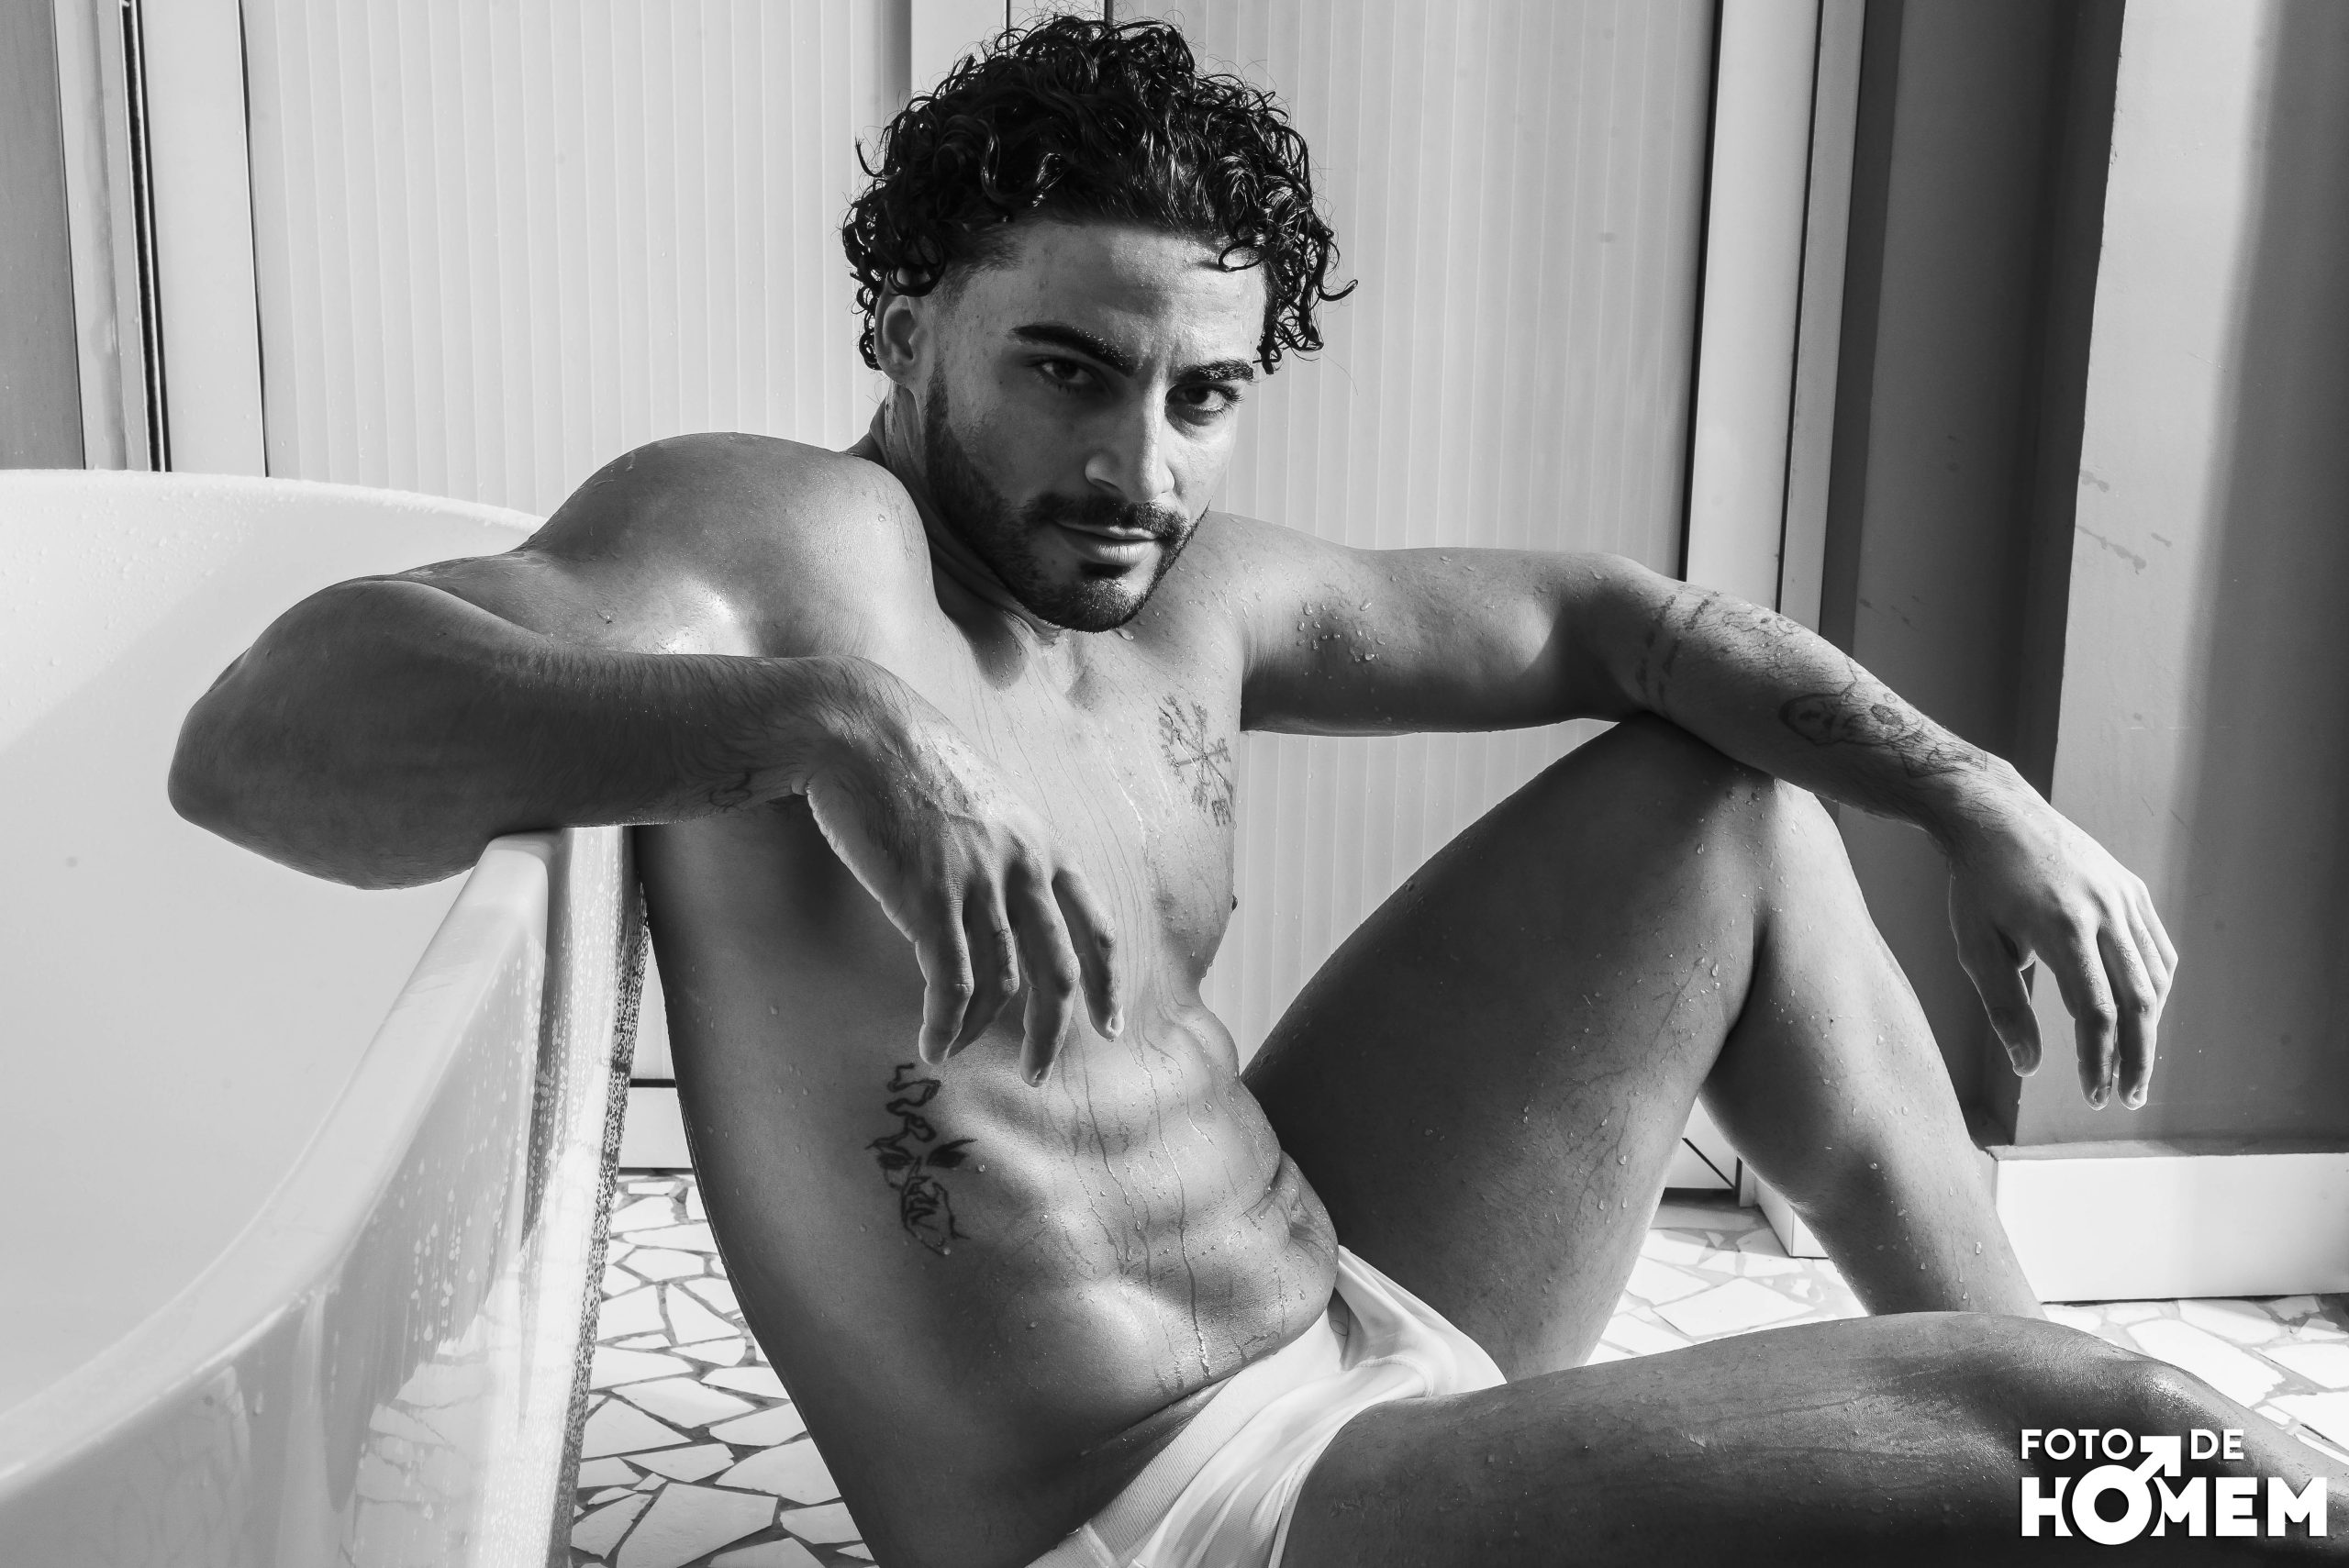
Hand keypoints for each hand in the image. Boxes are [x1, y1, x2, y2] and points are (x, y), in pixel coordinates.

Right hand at [798, 684, 1119, 1085]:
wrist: (859, 730)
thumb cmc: (911, 763)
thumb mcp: (985, 802)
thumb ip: (1005, 851)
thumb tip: (1003, 906)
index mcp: (1045, 842)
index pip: (1095, 925)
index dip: (1107, 982)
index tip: (1110, 1025)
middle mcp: (1024, 865)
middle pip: (1057, 970)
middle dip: (1052, 1030)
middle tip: (1037, 1071)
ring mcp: (979, 882)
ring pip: (1000, 984)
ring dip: (980, 1031)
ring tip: (955, 1051)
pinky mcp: (929, 898)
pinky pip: (950, 984)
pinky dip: (945, 1024)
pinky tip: (932, 1044)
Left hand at [1944, 792, 2176, 1107]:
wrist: (1993, 813)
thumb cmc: (1975, 886)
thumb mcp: (1974, 946)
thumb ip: (2003, 1007)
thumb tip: (2029, 1068)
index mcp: (2062, 926)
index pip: (2096, 1011)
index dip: (2099, 1059)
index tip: (2094, 1095)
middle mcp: (2104, 910)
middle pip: (2138, 1000)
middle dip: (2136, 1057)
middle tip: (2126, 1099)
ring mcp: (2123, 896)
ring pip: (2155, 976)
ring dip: (2149, 1027)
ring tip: (2133, 1066)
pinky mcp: (2131, 888)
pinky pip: (2156, 948)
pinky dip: (2155, 987)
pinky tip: (2142, 1014)